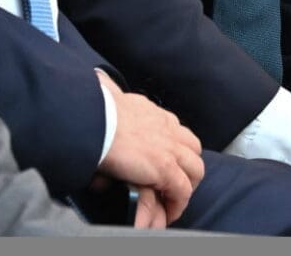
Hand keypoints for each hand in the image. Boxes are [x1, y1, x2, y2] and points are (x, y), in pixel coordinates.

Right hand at [93, 72, 204, 225]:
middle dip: (187, 165)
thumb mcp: (108, 93)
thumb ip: (110, 88)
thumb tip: (99, 78)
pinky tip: (169, 212)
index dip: (173, 146)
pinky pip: (182, 192)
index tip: (164, 158)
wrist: (95, 119)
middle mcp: (167, 128)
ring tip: (174, 199)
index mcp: (152, 112)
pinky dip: (178, 203)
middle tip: (175, 181)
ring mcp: (169, 149)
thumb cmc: (95, 110)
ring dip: (187, 184)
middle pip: (192, 148)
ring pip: (195, 169)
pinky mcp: (166, 169)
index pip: (174, 128)